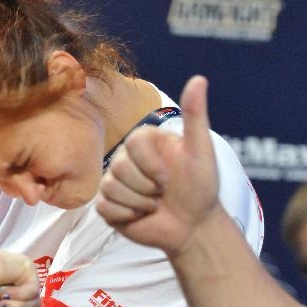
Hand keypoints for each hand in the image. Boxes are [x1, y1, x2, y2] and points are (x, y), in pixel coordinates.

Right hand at [96, 75, 221, 255]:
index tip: (170, 177)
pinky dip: (126, 216)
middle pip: (120, 168)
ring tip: (154, 205)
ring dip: (139, 203)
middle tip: (163, 194)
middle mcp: (125, 158)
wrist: (193, 228)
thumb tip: (199, 78)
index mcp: (144, 141)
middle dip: (147, 188)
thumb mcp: (201, 152)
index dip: (152, 166)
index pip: (133, 145)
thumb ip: (196, 116)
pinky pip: (104, 207)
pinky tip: (140, 216)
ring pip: (111, 189)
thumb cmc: (201, 189)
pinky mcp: (107, 206)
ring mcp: (114, 182)